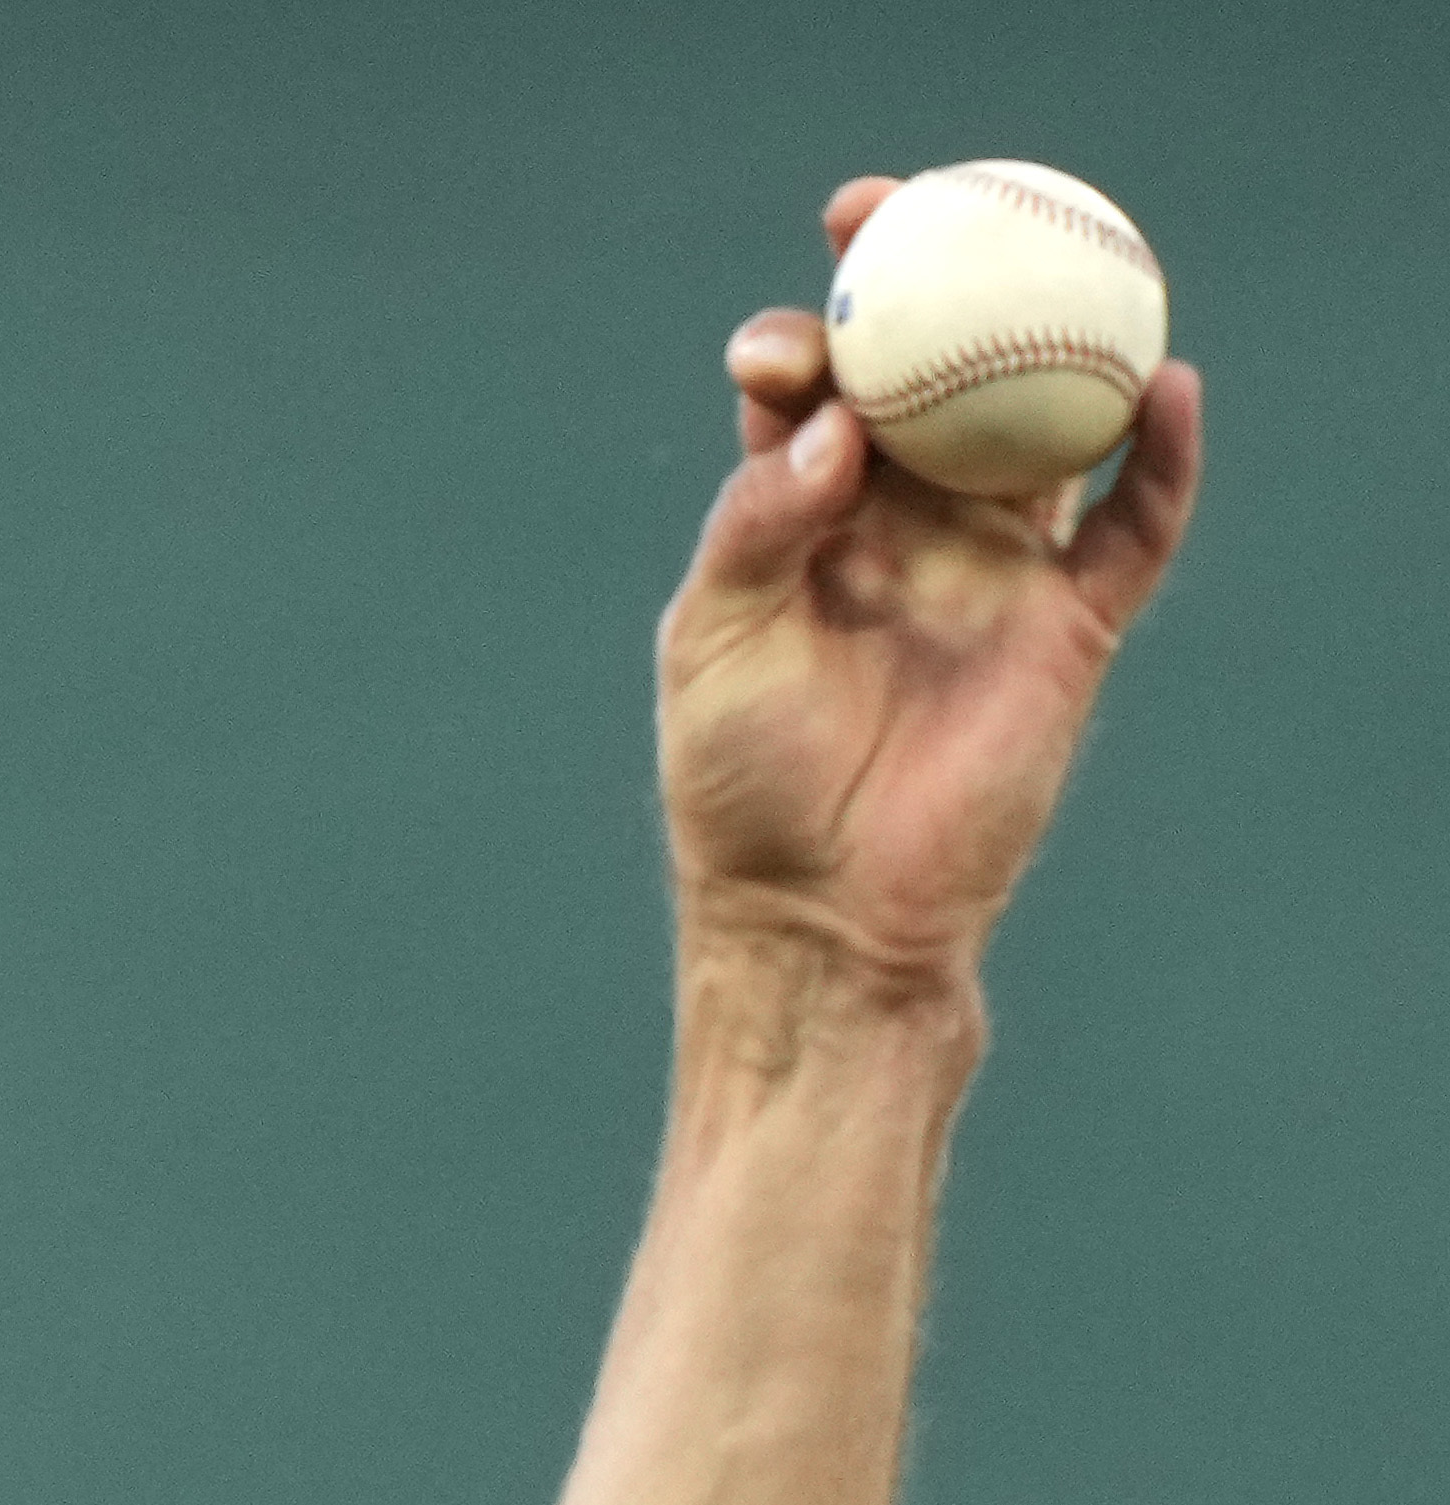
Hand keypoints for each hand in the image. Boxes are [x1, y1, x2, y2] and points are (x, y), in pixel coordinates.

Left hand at [658, 180, 1200, 994]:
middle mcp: (907, 526)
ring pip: (1044, 426)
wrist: (820, 914)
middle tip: (906, 220)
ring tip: (1055, 260)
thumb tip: (834, 419)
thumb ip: (757, 524)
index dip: (812, 334)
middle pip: (938, 376)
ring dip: (1054, 340)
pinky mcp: (1066, 625)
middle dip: (930, 291)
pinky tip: (1161, 389)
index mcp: (809, 522)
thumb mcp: (713, 643)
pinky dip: (1161, 456)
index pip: (820, 394)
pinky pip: (1137, 524)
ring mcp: (993, 568)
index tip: (792, 329)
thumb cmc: (743, 788)